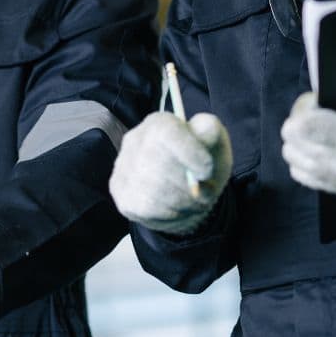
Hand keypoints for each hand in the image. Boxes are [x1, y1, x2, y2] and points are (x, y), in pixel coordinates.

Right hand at [108, 111, 231, 234]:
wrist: (185, 185)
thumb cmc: (201, 160)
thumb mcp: (214, 142)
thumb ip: (211, 131)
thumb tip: (203, 130)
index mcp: (159, 122)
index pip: (167, 133)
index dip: (191, 155)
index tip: (207, 173)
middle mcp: (134, 140)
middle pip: (161, 167)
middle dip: (190, 188)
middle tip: (205, 194)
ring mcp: (123, 167)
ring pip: (154, 192)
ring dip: (182, 203)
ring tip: (192, 201)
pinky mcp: (120, 193)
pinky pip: (147, 209)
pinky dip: (170, 214)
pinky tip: (176, 207)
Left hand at [281, 56, 335, 194]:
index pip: (299, 127)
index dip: (303, 108)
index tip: (320, 100)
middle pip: (291, 143)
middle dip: (299, 122)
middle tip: (320, 111)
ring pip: (293, 160)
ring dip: (299, 142)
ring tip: (321, 128)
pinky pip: (304, 176)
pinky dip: (304, 160)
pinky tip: (322, 146)